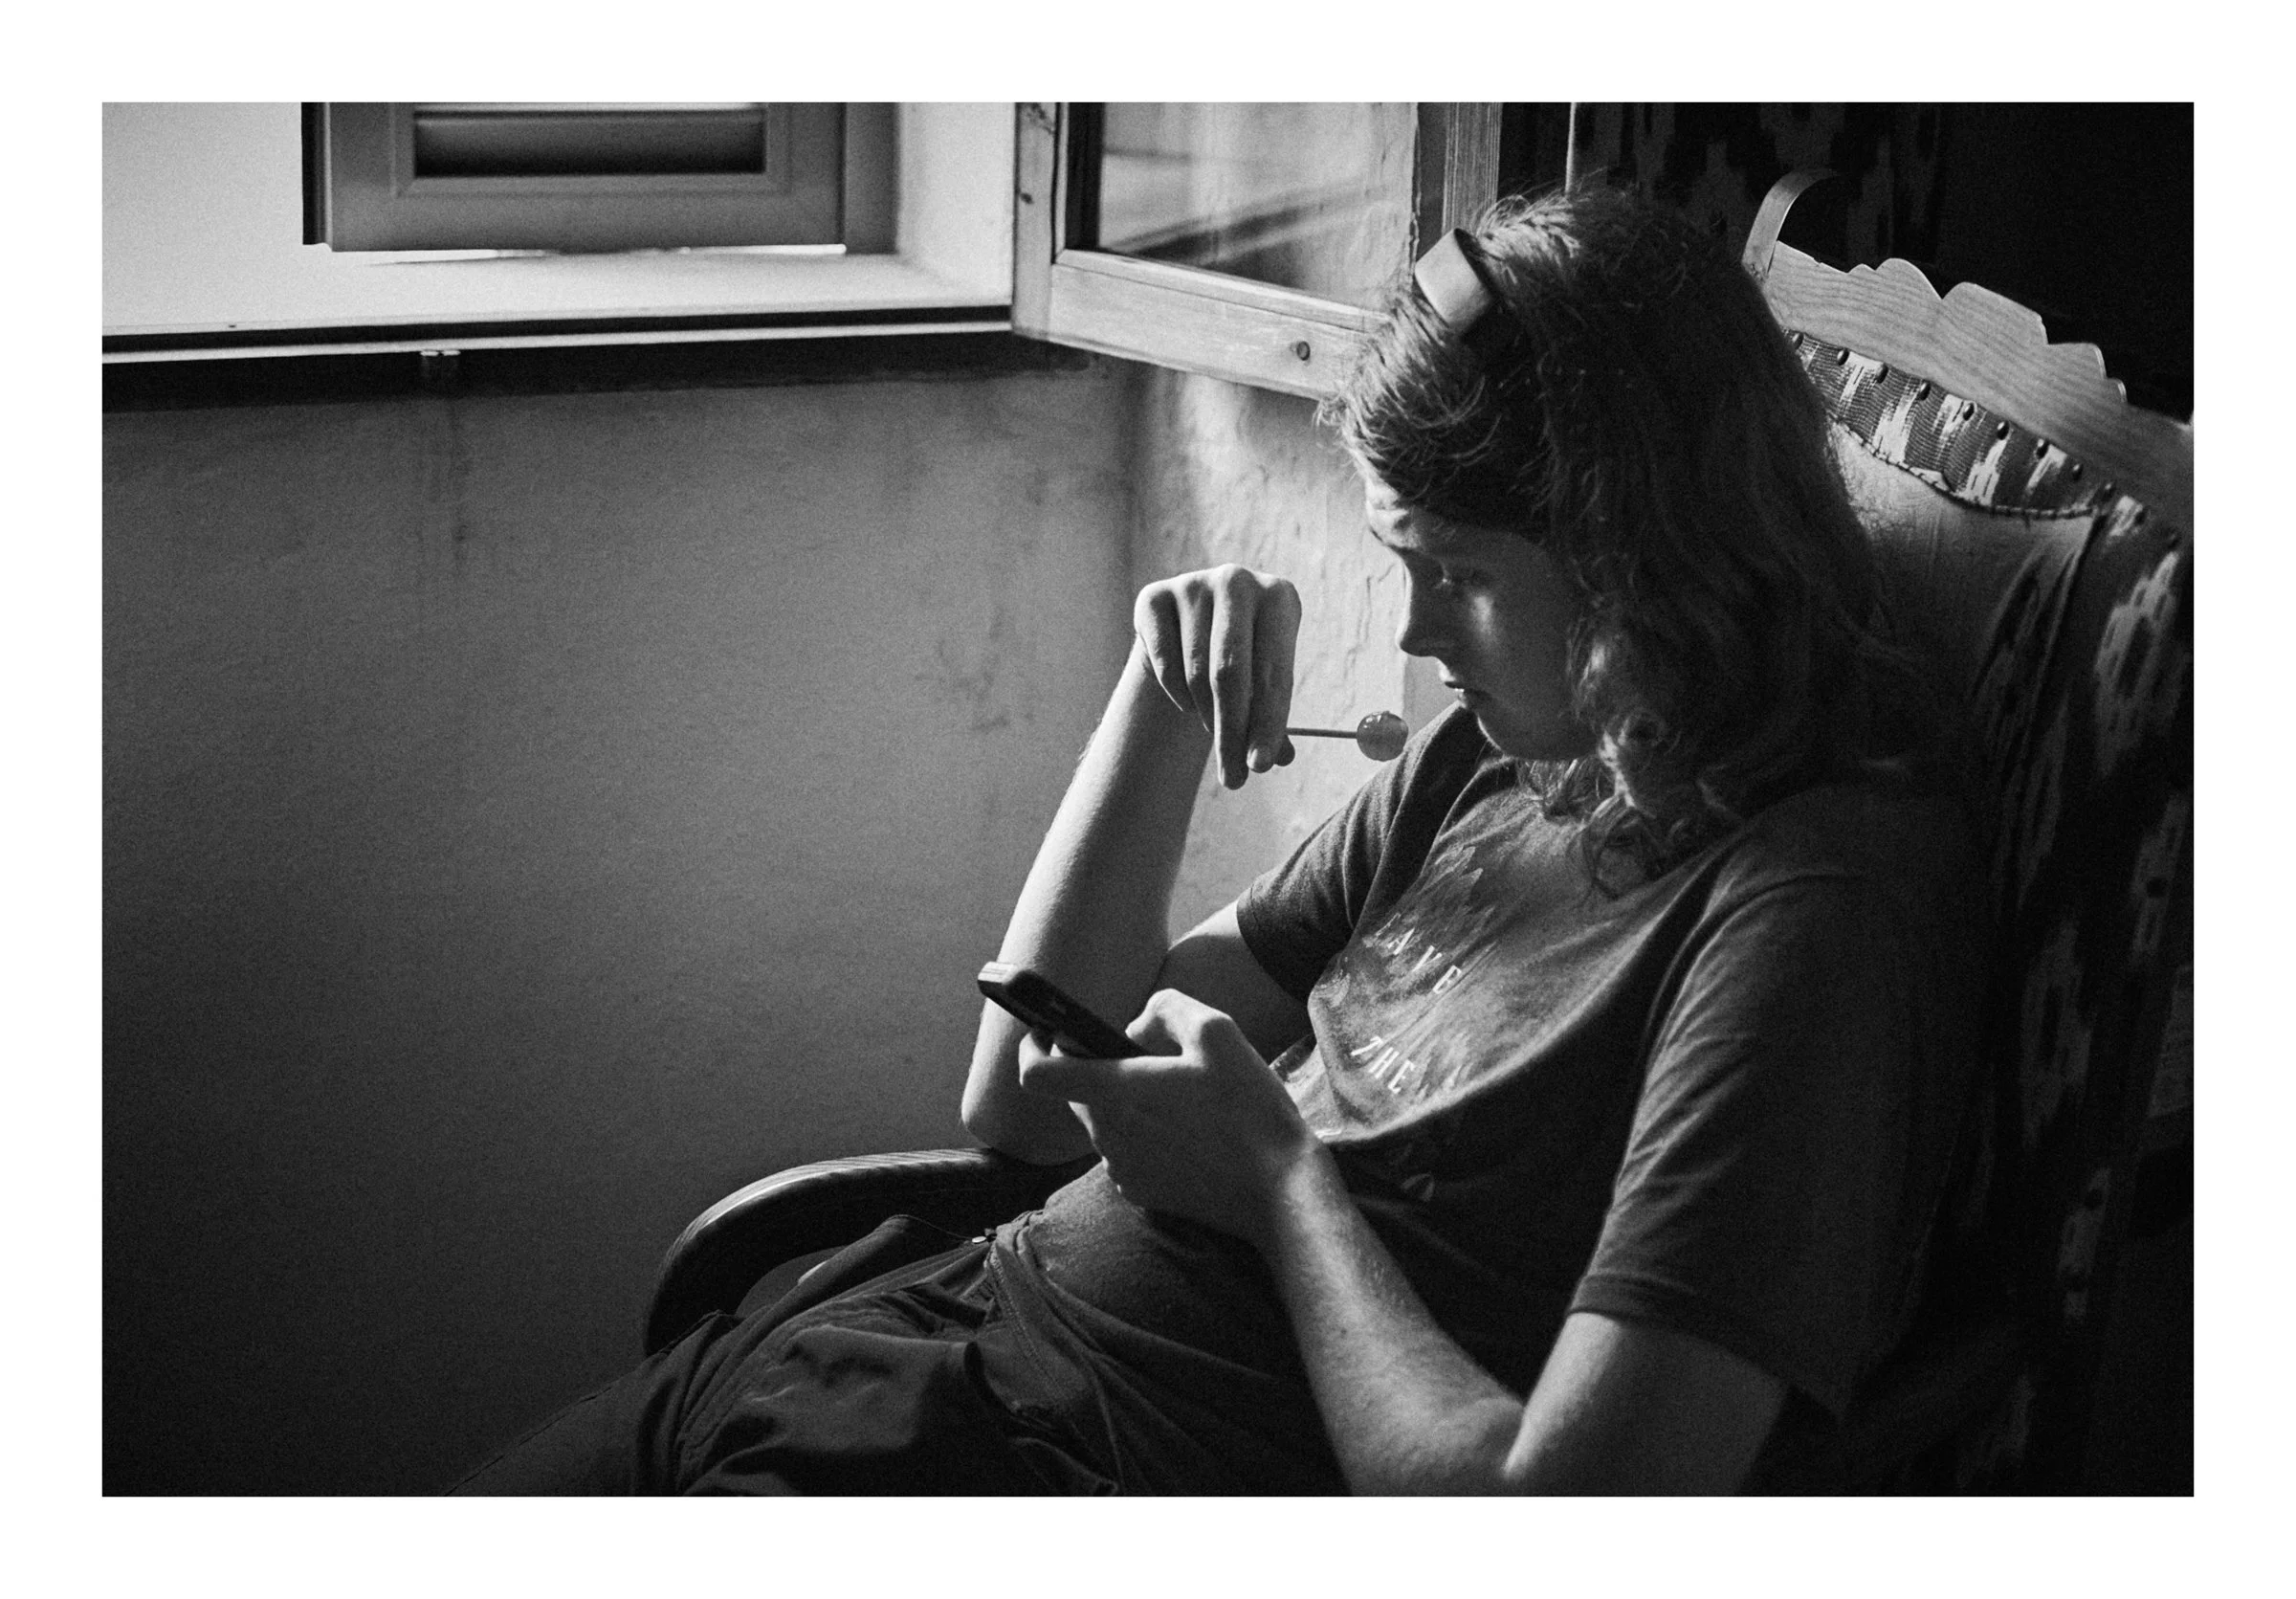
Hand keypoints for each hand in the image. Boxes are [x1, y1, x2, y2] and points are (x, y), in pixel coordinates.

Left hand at [1017, 989, 1323, 1248]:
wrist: (1279, 1191)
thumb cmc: (1249, 1109)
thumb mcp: (1216, 1032)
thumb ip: (1164, 1010)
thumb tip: (1134, 1027)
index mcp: (1115, 1093)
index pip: (1038, 1072)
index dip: (1035, 1046)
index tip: (1047, 1031)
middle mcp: (1107, 1135)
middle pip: (1077, 1093)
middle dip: (1099, 1070)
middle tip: (1153, 1060)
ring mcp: (1122, 1169)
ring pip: (1104, 1122)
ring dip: (1126, 1103)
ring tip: (1183, 1098)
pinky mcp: (1141, 1193)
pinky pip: (1126, 1152)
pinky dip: (1143, 1135)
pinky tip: (1190, 1133)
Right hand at [1133, 566, 1302, 789]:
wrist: (1192, 635)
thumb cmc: (1243, 665)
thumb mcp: (1265, 688)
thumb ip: (1273, 722)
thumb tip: (1278, 758)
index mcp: (1281, 598)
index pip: (1274, 672)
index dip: (1268, 724)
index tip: (1260, 766)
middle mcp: (1238, 582)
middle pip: (1230, 673)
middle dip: (1232, 733)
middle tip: (1234, 779)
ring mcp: (1193, 585)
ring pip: (1195, 674)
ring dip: (1205, 718)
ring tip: (1215, 736)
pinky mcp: (1154, 597)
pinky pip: (1163, 664)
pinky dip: (1176, 694)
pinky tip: (1187, 702)